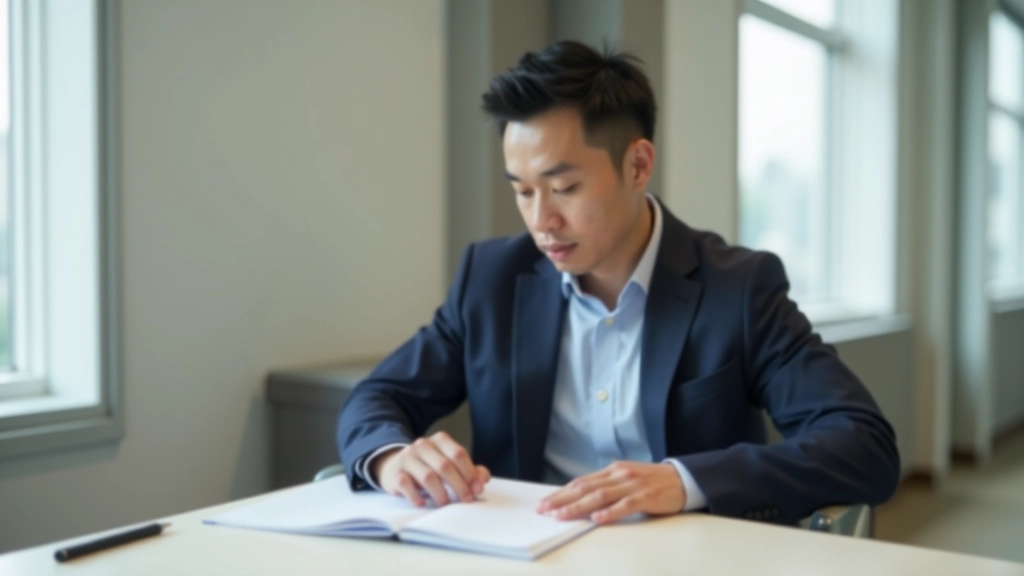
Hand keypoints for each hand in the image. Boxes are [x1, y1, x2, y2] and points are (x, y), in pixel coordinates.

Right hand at [371, 431, 490, 507]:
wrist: (394, 465)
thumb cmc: (428, 466)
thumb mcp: (448, 464)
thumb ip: (469, 471)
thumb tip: (482, 480)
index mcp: (439, 440)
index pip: (458, 454)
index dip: (470, 473)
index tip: (477, 490)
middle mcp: (423, 445)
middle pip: (445, 466)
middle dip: (459, 485)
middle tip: (466, 500)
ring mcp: (407, 458)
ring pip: (428, 476)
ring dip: (441, 493)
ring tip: (446, 504)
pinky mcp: (394, 473)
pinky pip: (406, 484)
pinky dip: (416, 496)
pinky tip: (422, 503)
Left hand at [536, 461, 685, 524]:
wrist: (682, 478)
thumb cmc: (652, 482)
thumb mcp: (626, 479)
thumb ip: (606, 486)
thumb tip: (580, 500)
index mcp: (612, 470)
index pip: (581, 482)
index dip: (561, 493)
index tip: (544, 503)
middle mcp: (619, 475)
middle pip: (585, 488)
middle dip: (562, 500)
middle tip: (544, 510)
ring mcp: (632, 485)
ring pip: (600, 496)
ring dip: (578, 507)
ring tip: (561, 515)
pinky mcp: (646, 496)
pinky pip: (625, 505)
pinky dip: (610, 512)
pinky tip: (597, 518)